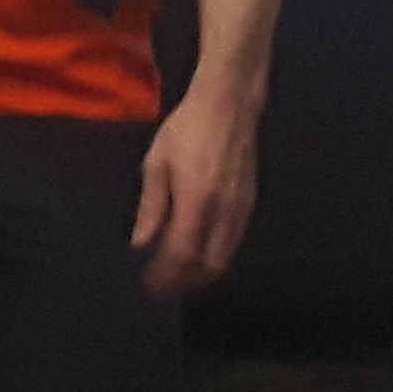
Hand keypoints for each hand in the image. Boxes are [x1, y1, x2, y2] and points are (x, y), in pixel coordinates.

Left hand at [137, 83, 261, 294]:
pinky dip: (215, 254)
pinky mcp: (251, 202)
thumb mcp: (156, 165)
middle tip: (161, 285)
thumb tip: (141, 243)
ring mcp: (243, 209)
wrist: (229, 105)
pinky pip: (234, 241)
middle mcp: (225, 213)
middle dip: (186, 281)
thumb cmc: (185, 130)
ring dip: (201, 271)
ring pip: (225, 256)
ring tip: (175, 273)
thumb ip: (151, 208)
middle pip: (210, 265)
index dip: (166, 276)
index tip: (148, 286)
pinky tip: (197, 249)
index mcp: (198, 203)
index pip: (182, 255)